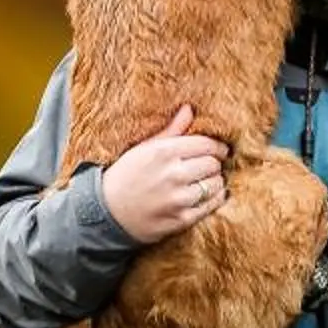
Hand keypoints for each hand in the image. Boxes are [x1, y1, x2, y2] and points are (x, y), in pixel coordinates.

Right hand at [98, 105, 229, 243]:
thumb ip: (171, 130)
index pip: (207, 144)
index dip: (217, 147)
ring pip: (216, 184)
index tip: (219, 150)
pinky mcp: (182, 219)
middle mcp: (173, 174)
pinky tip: (206, 195)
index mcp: (164, 152)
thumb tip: (190, 109)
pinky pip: (212, 205)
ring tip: (206, 181)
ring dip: (215, 181)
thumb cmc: (127, 176)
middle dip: (214, 164)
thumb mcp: (144, 148)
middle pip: (213, 164)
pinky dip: (214, 198)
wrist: (108, 213)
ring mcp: (178, 199)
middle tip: (209, 166)